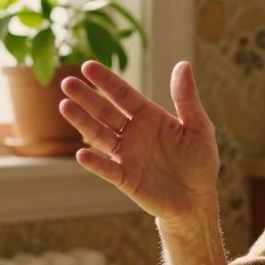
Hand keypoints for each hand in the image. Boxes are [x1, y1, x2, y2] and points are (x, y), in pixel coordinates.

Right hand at [59, 61, 219, 225]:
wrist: (197, 200)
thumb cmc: (199, 162)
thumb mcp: (199, 127)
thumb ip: (187, 99)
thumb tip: (183, 64)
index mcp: (149, 116)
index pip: (123, 94)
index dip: (106, 81)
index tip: (88, 66)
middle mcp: (133, 133)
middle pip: (105, 112)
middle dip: (87, 98)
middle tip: (67, 83)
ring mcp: (127, 156)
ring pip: (100, 136)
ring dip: (83, 122)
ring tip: (65, 106)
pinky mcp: (125, 179)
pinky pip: (108, 170)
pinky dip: (95, 163)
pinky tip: (82, 153)